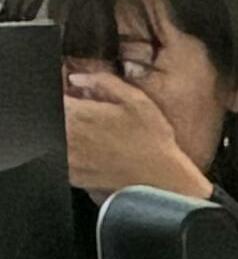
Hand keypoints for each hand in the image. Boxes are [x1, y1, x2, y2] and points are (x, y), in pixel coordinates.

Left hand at [57, 66, 205, 203]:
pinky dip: (72, 154)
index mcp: (77, 113)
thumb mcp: (138, 101)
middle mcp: (67, 135)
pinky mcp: (74, 176)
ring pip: (55, 137)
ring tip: (96, 137)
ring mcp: (68, 158)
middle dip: (69, 114)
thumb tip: (77, 78)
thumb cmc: (154, 142)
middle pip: (52, 117)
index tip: (79, 96)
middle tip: (92, 118)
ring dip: (69, 134)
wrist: (163, 181)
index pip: (54, 95)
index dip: (66, 94)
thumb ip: (104, 81)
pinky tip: (95, 154)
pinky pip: (62, 159)